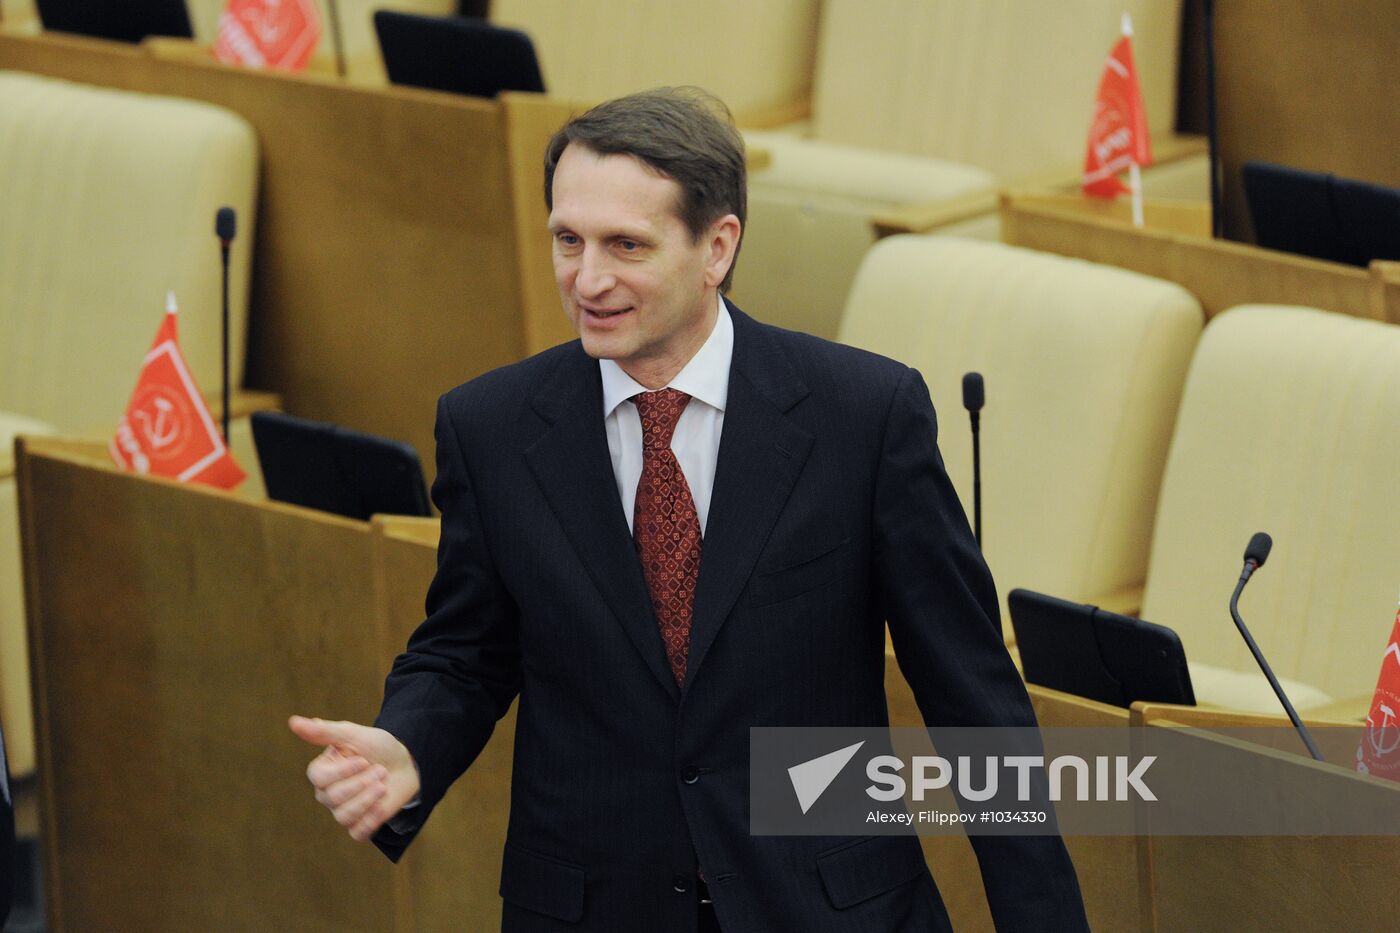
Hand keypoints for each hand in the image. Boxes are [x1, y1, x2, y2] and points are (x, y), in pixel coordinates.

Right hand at [289, 715, 420, 841]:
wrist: (406, 764)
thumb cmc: (377, 747)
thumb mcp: (353, 734)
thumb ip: (324, 731)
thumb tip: (293, 722)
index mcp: (322, 771)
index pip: (319, 777)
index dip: (343, 771)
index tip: (363, 760)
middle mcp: (327, 793)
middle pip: (332, 797)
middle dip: (361, 782)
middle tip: (379, 770)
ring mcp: (342, 811)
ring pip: (344, 816)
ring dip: (368, 799)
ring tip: (383, 785)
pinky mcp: (359, 825)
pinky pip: (357, 832)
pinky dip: (371, 820)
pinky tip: (382, 805)